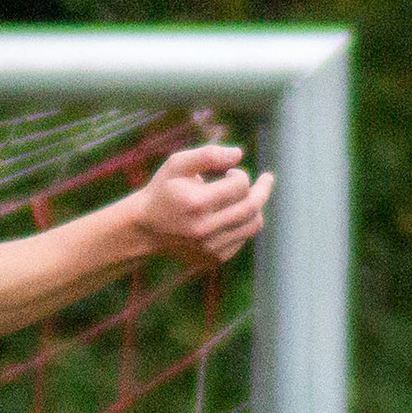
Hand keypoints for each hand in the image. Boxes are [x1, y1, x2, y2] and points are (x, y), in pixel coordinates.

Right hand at [118, 141, 271, 262]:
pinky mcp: (213, 258)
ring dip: (255, 208)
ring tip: (248, 197)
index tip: (230, 173)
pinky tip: (231, 215)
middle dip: (262, 190)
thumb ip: (208, 155)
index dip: (240, 175)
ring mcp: (210, 247)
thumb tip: (239, 154)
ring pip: (252, 225)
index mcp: (196, 202)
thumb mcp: (178, 164)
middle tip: (267, 179)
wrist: (145, 228)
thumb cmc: (164, 190)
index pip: (240, 186)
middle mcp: (204, 228)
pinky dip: (243, 225)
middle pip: (251, 207)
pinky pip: (242, 239)